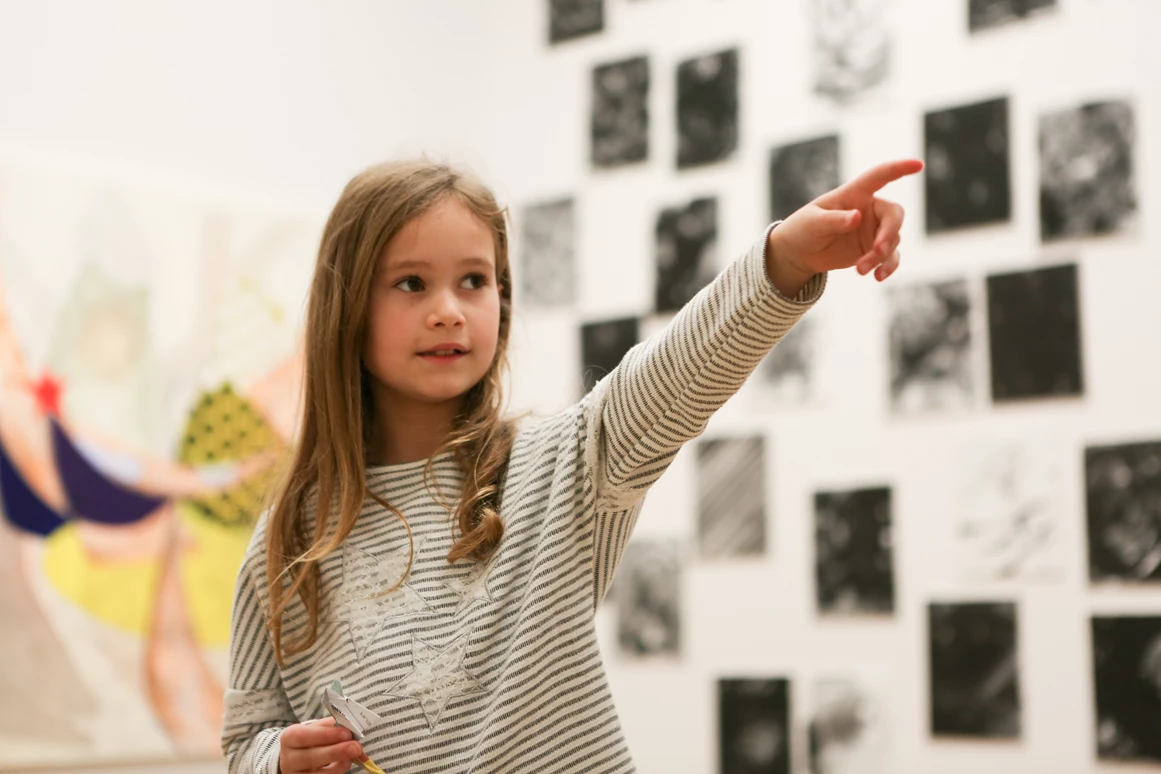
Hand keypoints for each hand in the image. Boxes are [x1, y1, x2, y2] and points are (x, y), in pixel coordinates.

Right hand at [280, 717, 364, 773]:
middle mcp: (289, 758)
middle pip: (310, 758)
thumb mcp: (316, 728)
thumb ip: (331, 726)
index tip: (346, 732)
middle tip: (356, 747)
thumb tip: (351, 726)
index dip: (325, 735)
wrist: (296, 757)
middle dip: (336, 752)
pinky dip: (335, 772)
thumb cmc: (310, 739)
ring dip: (338, 766)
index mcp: (290, 737)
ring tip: (351, 757)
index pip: (303, 736)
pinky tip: (344, 764)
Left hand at [766, 158, 924, 295]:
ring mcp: (874, 230)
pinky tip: (878, 277)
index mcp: (854, 193)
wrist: (801, 252)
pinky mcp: (874, 249)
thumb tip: (857, 217)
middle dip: (889, 233)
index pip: (879, 176)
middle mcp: (869, 209)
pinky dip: (888, 266)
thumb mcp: (813, 223)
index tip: (918, 164)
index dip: (899, 168)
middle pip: (894, 215)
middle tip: (877, 250)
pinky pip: (891, 257)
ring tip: (860, 270)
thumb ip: (834, 220)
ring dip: (880, 256)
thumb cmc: (804, 229)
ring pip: (892, 240)